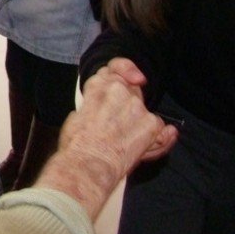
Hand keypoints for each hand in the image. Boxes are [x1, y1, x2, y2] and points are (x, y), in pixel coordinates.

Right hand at [35, 64, 176, 219]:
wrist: (88, 166)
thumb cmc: (76, 146)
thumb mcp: (75, 117)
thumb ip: (91, 106)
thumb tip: (92, 111)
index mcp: (96, 87)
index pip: (115, 68)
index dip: (126, 71)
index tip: (135, 79)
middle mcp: (118, 90)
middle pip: (132, 90)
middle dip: (128, 106)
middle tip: (117, 128)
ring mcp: (136, 106)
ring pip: (143, 110)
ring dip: (139, 124)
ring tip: (124, 143)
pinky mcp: (150, 123)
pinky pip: (159, 127)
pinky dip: (155, 138)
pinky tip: (140, 148)